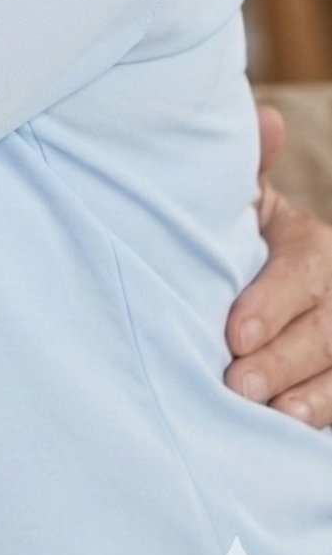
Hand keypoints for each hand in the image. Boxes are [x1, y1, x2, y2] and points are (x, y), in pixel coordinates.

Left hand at [224, 102, 331, 427]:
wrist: (263, 276)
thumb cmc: (240, 241)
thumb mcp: (244, 206)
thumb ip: (246, 171)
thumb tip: (264, 119)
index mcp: (312, 245)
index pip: (302, 271)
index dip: (272, 303)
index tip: (232, 334)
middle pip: (325, 330)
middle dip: (282, 360)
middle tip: (238, 384)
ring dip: (311, 398)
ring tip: (273, 417)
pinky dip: (324, 418)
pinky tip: (296, 436)